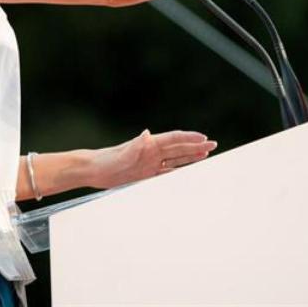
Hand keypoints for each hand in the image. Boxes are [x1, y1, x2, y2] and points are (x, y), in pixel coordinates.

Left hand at [88, 129, 217, 189]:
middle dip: (196, 146)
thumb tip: (147, 133)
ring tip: (206, 155)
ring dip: (190, 158)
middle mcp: (152, 152)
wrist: (94, 170)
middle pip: (179, 148)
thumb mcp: (122, 153)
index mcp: (149, 144)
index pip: (174, 139)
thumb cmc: (107, 160)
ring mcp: (150, 163)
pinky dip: (179, 172)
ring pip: (176, 160)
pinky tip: (187, 173)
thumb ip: (135, 145)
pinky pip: (167, 173)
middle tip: (213, 145)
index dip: (190, 139)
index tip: (204, 138)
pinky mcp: (146, 174)